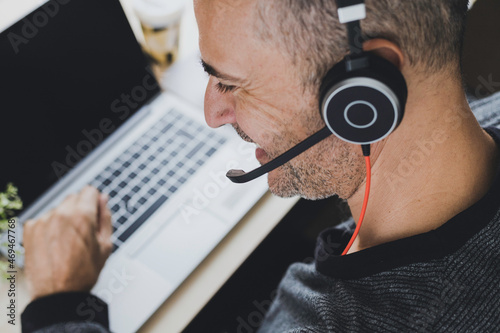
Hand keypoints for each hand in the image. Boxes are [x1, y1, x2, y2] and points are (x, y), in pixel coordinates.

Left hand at [23, 186, 111, 300]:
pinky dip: (50, 227)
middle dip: (80, 209)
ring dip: (64, 218)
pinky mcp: (30, 229)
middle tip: (82, 231)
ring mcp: (43, 221)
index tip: (94, 212)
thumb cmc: (83, 273)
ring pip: (58, 209)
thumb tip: (103, 199)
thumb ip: (105, 217)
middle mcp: (60, 214)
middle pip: (73, 198)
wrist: (58, 294)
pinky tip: (54, 244)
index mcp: (82, 215)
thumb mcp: (105, 244)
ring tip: (67, 242)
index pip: (89, 190)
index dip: (95, 201)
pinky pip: (43, 219)